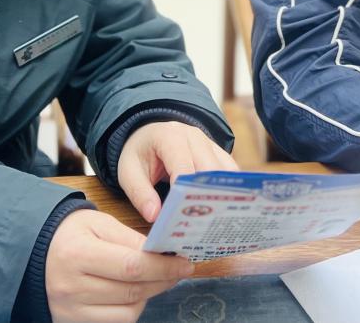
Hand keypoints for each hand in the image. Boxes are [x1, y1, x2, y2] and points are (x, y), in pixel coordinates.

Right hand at [45, 209, 190, 322]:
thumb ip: (130, 239)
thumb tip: (162, 254)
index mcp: (77, 254)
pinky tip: (134, 293)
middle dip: (162, 281)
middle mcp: (72, 287)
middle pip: (131, 292)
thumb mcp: (98, 224)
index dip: (163, 267)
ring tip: (155, 279)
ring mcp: (70, 310)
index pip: (131, 266)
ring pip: (127, 314)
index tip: (185, 263)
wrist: (31, 252)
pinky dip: (131, 311)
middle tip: (178, 270)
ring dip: (148, 297)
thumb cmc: (69, 233)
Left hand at [118, 122, 237, 222]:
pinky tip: (224, 211)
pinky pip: (230, 173)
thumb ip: (140, 193)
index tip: (184, 213)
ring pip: (225, 171)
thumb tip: (155, 216)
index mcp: (169, 137)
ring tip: (217, 221)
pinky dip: (229, 190)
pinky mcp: (218, 154)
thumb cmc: (140, 154)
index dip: (186, 188)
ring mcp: (209, 144)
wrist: (150, 135)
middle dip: (208, 195)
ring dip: (223, 194)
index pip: (182, 164)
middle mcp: (194, 137)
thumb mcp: (129, 171)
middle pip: (209, 168)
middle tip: (203, 224)